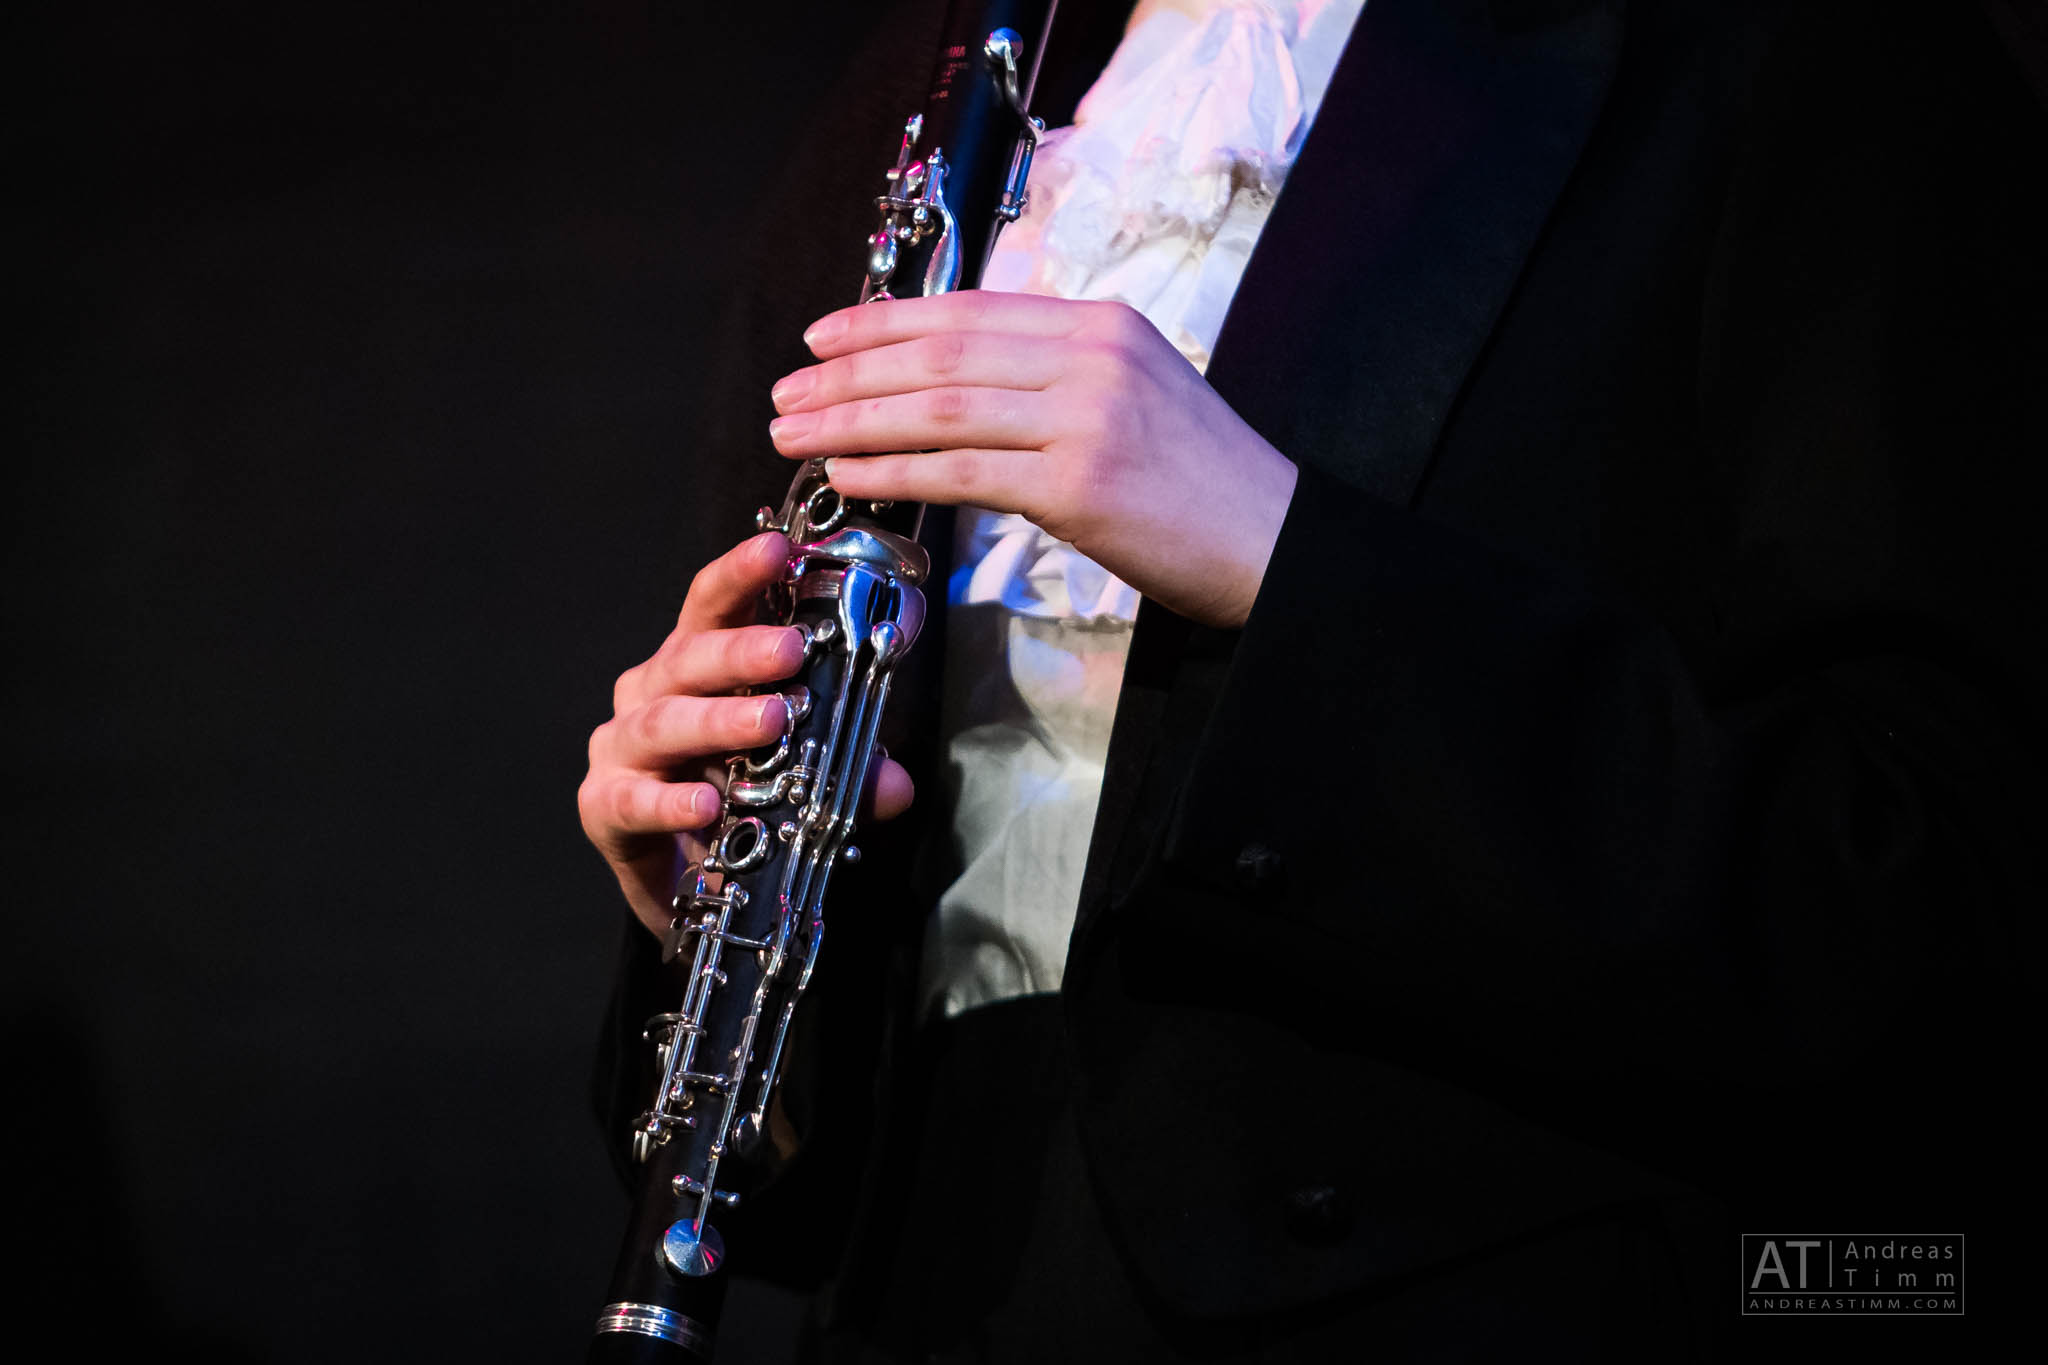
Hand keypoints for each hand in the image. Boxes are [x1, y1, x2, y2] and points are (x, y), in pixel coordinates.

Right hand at [578, 531, 915, 937]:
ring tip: (771, 721)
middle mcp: (651, 692)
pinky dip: (671, 802)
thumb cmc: (739, 801)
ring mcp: (621, 748)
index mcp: (695, 664)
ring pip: (665, 722)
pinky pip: (634, 800)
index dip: (742, 573)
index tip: (779, 547)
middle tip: (793, 649)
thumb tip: (896, 784)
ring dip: (720, 720)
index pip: (712, 605)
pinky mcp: (604, 806)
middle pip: (689, 658)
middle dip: (742, 650)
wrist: (686, 886)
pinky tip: (706, 804)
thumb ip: (846, 771)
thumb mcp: (803, 777)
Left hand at [768, 292, 1297, 627]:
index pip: (967, 312)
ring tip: (794, 435)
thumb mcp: (1135, 395)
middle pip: (940, 353)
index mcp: (1101, 325)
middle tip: (786, 393)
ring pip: (939, 407)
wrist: (1275, 541)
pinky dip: (894, 471)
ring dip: (853, 421)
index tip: (821, 339)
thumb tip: (956, 384)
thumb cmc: (1202, 484)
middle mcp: (1091, 356)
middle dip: (848, 374)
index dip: (881, 323)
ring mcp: (1086, 417)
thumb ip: (1055, 377)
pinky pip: (961, 470)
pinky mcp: (1079, 484)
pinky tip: (848, 477)